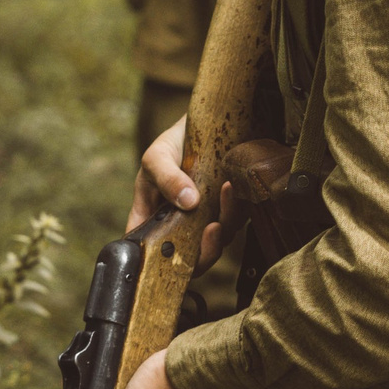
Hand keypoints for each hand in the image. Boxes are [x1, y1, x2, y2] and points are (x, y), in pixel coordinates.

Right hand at [127, 116, 237, 270]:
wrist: (205, 124)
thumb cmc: (172, 144)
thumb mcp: (158, 156)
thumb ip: (166, 178)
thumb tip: (188, 202)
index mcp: (152, 219)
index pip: (151, 254)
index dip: (162, 264)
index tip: (179, 254)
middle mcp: (179, 226)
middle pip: (192, 259)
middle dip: (205, 250)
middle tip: (213, 228)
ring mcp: (205, 221)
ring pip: (218, 240)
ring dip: (225, 221)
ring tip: (226, 191)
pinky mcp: (228, 211)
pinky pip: (236, 221)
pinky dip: (236, 208)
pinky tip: (232, 186)